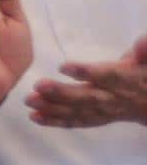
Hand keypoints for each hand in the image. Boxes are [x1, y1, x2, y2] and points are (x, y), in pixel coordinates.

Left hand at [28, 34, 146, 129]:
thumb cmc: (144, 73)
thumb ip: (146, 50)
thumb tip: (142, 42)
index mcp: (126, 79)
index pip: (106, 76)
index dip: (86, 72)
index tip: (63, 66)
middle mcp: (113, 98)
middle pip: (86, 97)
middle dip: (61, 93)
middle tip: (37, 86)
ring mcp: (104, 111)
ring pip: (77, 111)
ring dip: (52, 108)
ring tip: (29, 101)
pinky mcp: (96, 118)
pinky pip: (75, 122)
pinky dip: (55, 122)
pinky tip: (34, 117)